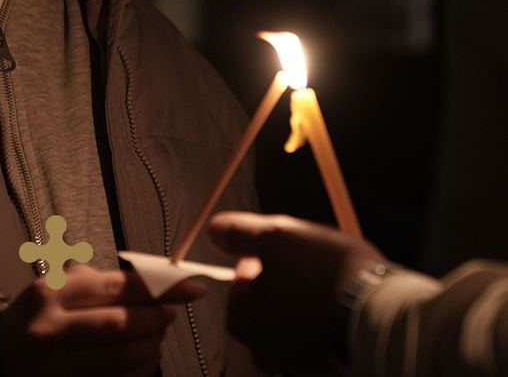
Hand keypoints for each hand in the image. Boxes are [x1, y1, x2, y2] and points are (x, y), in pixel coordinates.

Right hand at [0, 264, 205, 376]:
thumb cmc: (37, 314)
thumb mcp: (54, 284)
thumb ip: (96, 280)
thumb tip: (151, 282)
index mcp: (49, 293)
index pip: (113, 286)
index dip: (156, 286)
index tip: (189, 285)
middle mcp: (51, 331)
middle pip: (120, 325)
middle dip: (156, 317)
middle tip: (171, 312)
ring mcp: (57, 368)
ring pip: (121, 358)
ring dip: (151, 345)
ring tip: (158, 334)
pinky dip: (139, 370)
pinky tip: (145, 357)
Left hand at [207, 211, 384, 373]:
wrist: (379, 320)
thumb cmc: (322, 274)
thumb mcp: (275, 236)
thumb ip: (240, 233)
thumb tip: (213, 230)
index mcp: (241, 316)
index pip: (240, 283)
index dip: (261, 260)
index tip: (284, 250)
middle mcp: (262, 348)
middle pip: (264, 308)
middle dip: (282, 286)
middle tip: (309, 266)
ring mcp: (293, 363)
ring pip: (290, 326)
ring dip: (304, 307)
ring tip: (330, 287)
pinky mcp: (324, 370)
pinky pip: (317, 342)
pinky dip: (324, 326)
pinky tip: (343, 310)